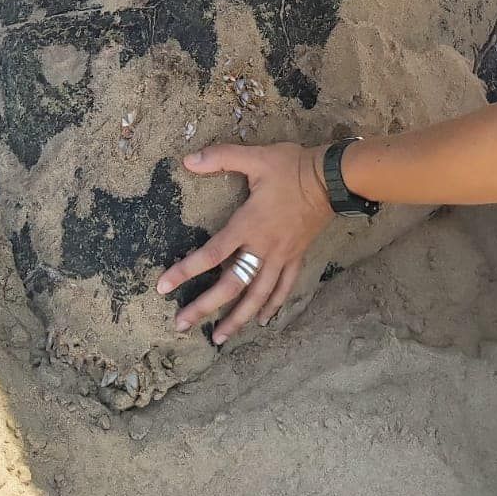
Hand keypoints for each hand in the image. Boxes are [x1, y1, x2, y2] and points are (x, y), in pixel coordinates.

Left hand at [156, 142, 334, 342]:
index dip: (185, 271)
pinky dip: (272, 306)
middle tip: (181, 325)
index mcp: (248, 225)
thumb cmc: (292, 167)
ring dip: (237, 318)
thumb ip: (221, 157)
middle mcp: (263, 247)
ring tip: (218, 338)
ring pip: (257, 295)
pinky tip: (261, 320)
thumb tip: (188, 160)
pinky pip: (283, 288)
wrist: (332, 179)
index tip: (163, 287)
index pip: (211, 254)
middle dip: (205, 307)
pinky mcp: (296, 258)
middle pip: (231, 285)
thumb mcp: (255, 157)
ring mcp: (281, 256)